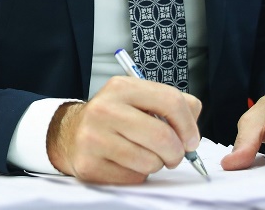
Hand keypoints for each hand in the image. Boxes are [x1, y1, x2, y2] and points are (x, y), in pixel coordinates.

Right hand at [46, 76, 201, 183]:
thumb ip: (172, 104)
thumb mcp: (139, 98)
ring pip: (150, 161)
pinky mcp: (89, 164)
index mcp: (121, 87)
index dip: (189, 126)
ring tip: (143, 155)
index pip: (171, 101)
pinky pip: (133, 177)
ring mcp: (94, 137)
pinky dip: (137, 174)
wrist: (72, 133)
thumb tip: (192, 127)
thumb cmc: (115, 117)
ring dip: (155, 164)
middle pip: (163, 137)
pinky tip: (125, 162)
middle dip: (176, 152)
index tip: (191, 140)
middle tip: (172, 154)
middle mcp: (105, 109)